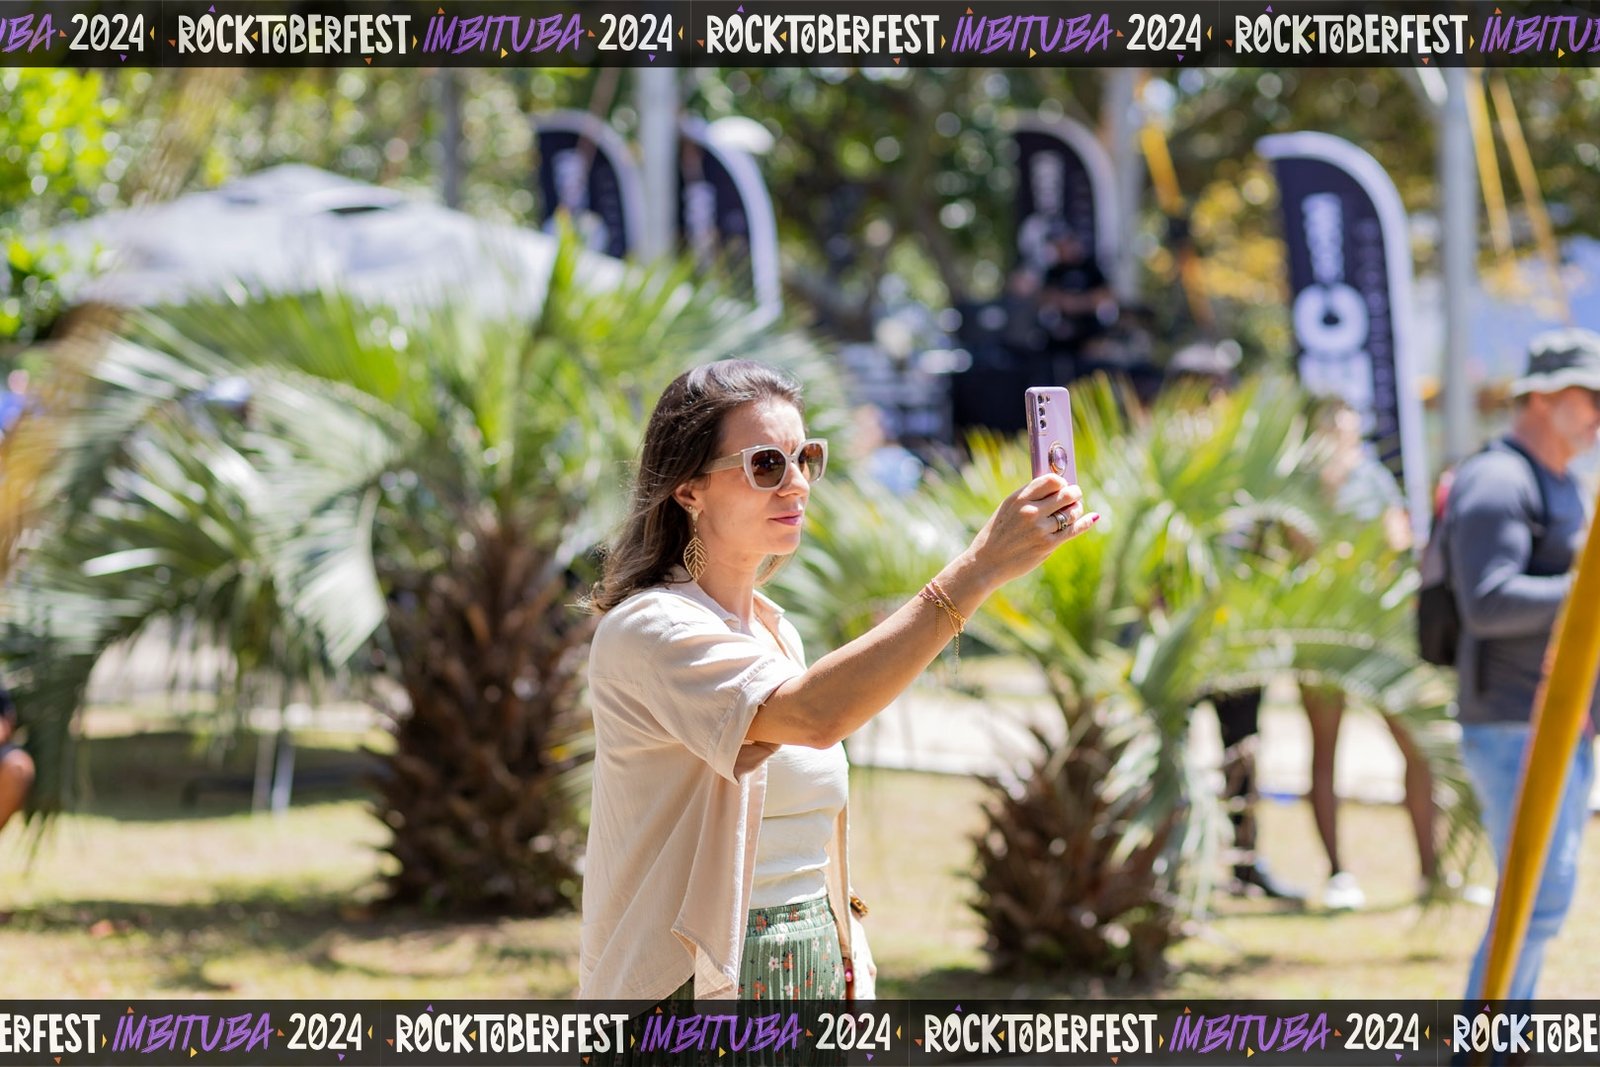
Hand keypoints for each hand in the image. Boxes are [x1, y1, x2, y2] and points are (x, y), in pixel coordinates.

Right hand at [965, 474, 1098, 588]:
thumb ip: (1028, 496)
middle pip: (1065, 495)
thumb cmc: (998, 533)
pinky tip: (1093, 517)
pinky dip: (1085, 522)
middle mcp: (1031, 511)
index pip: (1051, 480)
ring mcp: (1040, 529)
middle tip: (1075, 494)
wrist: (986, 562)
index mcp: (1019, 498)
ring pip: (1071, 513)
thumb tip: (1055, 486)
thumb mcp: (1007, 508)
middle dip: (1074, 493)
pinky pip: (1073, 530)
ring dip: (1077, 509)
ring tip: (1075, 510)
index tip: (1062, 485)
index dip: (1061, 482)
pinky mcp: (1047, 545)